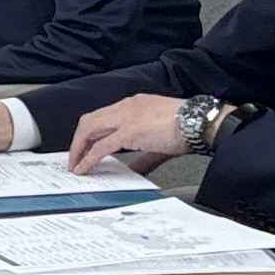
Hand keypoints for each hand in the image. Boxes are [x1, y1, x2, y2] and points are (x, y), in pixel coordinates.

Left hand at [63, 93, 187, 175]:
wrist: (200, 121)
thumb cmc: (187, 126)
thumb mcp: (159, 140)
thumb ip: (143, 156)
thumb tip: (134, 170)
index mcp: (133, 104)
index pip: (103, 116)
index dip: (91, 132)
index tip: (86, 145)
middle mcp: (125, 107)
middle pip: (90, 121)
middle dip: (79, 140)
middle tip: (74, 156)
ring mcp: (125, 118)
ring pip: (90, 130)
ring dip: (78, 148)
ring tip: (74, 164)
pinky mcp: (129, 132)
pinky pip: (101, 146)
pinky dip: (88, 158)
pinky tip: (84, 168)